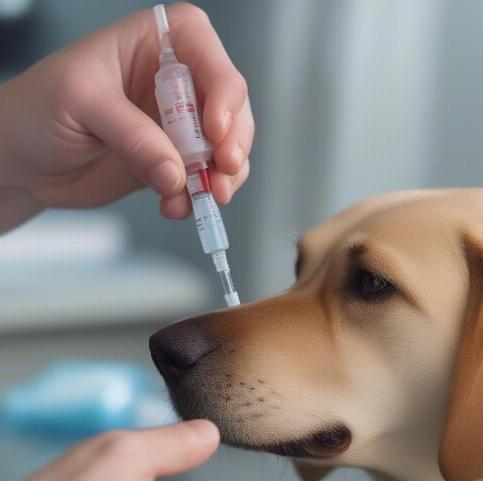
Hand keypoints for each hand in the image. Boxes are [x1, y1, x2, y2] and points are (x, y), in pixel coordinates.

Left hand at [0, 2, 253, 230]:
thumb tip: (176, 172)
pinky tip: (176, 205)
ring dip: (222, 176)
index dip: (223, 91)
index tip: (215, 131)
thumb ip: (132, 135)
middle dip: (233, 142)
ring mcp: (177, 126)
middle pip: (229, 105)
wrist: (22, 160)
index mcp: (154, 45)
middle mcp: (175, 83)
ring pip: (225, 147)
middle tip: (222, 172)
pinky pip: (203, 179)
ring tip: (205, 198)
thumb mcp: (81, 103)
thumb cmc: (37, 109)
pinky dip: (198, 197)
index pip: (206, 54)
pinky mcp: (173, 162)